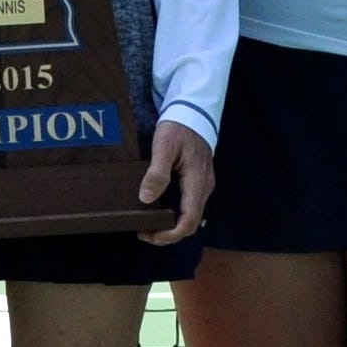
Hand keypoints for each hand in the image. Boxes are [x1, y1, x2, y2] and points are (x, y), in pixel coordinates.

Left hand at [137, 117, 215, 243]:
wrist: (193, 112)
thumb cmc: (178, 128)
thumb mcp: (164, 146)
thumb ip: (157, 172)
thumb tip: (146, 198)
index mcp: (197, 183)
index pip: (188, 221)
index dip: (169, 234)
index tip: (149, 235)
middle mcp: (204, 189)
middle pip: (189, 224)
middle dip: (167, 233)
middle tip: (142, 232)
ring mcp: (202, 186)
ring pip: (189, 216)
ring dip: (169, 226)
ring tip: (146, 223)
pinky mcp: (197, 183)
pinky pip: (187, 206)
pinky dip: (173, 215)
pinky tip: (156, 210)